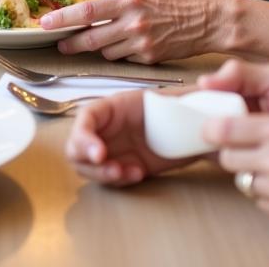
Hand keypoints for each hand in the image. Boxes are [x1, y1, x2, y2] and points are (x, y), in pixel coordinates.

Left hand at [43, 0, 227, 63]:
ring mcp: (141, 43)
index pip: (86, 11)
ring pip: (106, 51)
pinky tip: (132, 46)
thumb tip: (90, 16)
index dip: (62, 19)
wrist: (208, 20)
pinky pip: (124, 60)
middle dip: (71, 43)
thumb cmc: (174, 5)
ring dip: (101, 48)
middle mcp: (132, 22)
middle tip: (60, 44)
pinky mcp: (149, 59)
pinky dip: (122, 55)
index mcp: (128, 1)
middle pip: (90, 37)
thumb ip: (117, 6)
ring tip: (108, 40)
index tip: (45, 23)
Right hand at [66, 89, 196, 186]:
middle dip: (88, 160)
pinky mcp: (123, 167)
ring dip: (102, 174)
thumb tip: (192, 88)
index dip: (84, 135)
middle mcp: (106, 129)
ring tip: (127, 173)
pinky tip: (138, 174)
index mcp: (112, 107)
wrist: (192, 133)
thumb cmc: (180, 109)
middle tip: (112, 168)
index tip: (100, 153)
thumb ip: (169, 98)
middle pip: (76, 145)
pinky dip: (119, 181)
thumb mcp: (171, 98)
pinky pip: (109, 179)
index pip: (85, 117)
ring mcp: (113, 150)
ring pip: (87, 166)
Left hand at [206, 109, 268, 240]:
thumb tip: (240, 118)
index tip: (212, 127)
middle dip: (230, 150)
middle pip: (225, 156)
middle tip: (243, 146)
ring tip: (268, 164)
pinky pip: (258, 198)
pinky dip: (264, 190)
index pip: (224, 129)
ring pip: (240, 179)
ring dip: (248, 171)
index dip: (213, 128)